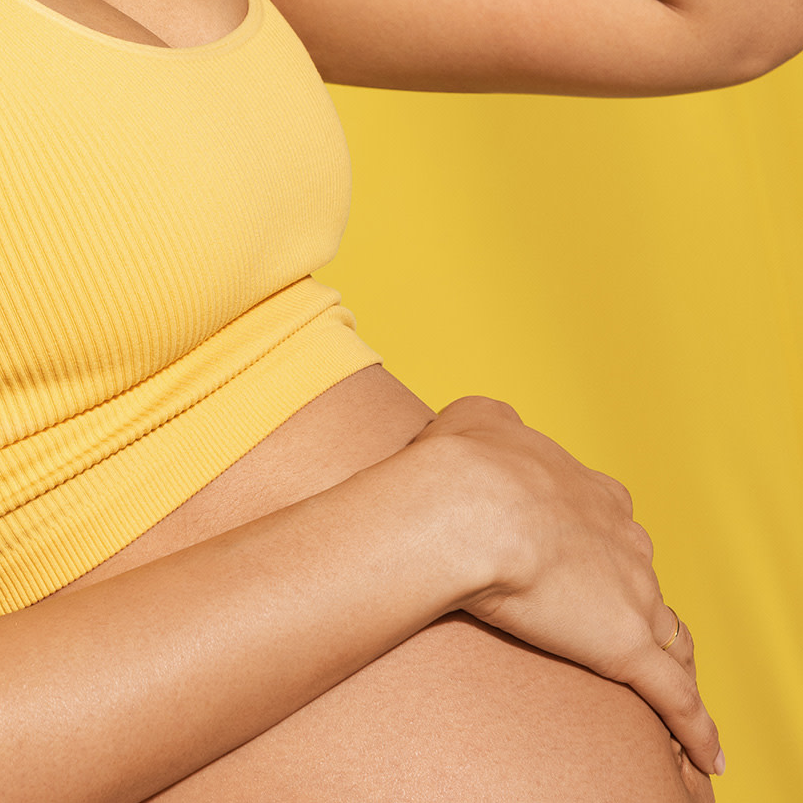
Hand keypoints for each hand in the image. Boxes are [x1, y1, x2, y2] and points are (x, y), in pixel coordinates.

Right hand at [417, 396, 723, 778]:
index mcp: (592, 493)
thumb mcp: (478, 418)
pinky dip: (696, 727)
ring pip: (669, 636)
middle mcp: (624, 541)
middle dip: (633, 600)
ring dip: (669, 660)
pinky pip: (677, 698)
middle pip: (644, 578)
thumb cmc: (464, 464)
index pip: (616, 523)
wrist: (469, 508)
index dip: (603, 543)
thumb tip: (499, 427)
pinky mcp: (628, 650)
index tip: (587, 558)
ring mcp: (633, 596)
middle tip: (610, 624)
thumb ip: (498, 423)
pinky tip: (709, 756)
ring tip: (672, 691)